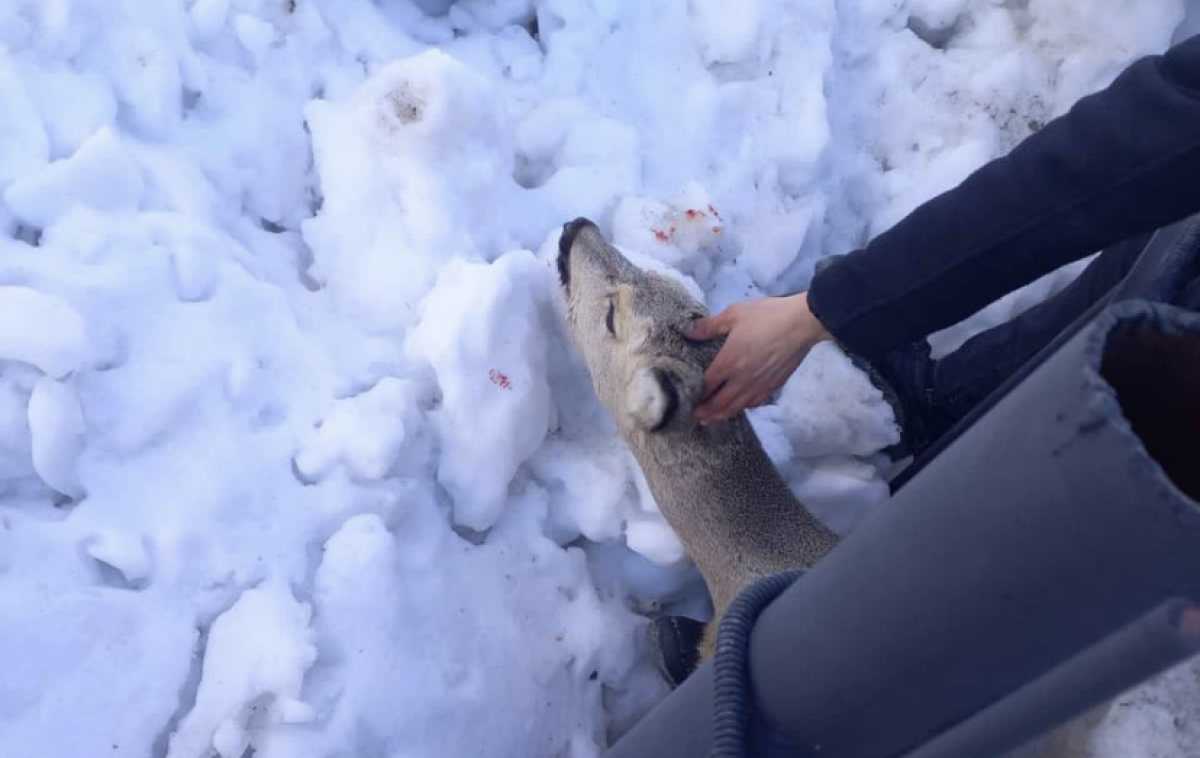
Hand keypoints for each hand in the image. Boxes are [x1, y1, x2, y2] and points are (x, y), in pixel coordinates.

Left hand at [688, 292, 830, 423]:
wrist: (802, 324)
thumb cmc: (767, 316)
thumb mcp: (734, 314)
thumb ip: (710, 326)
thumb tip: (689, 332)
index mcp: (729, 362)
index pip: (707, 385)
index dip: (695, 395)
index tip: (686, 400)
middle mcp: (742, 379)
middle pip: (720, 403)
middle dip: (706, 412)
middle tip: (695, 417)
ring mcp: (759, 385)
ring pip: (737, 407)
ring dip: (722, 415)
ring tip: (712, 419)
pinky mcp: (774, 386)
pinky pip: (755, 403)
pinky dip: (743, 408)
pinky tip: (740, 406)